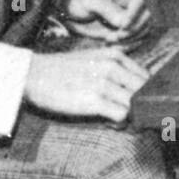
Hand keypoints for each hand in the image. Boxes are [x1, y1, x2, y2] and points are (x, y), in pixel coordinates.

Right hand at [24, 47, 149, 123]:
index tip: (137, 104)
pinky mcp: (94, 100)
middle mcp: (113, 66)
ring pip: (136, 103)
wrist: (32, 75)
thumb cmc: (62, 71)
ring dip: (132, 116)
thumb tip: (137, 88)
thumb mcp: (94, 59)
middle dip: (143, 106)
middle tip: (132, 115)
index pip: (147, 77)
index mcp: (115, 55)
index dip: (146, 94)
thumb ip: (116, 68)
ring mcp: (104, 82)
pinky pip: (122, 115)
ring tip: (119, 119)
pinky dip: (120, 123)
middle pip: (146, 91)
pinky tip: (110, 123)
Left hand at [62, 0, 150, 43]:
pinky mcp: (132, 29)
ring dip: (130, 40)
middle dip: (132, 31)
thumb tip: (123, 22)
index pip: (140, 2)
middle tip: (113, 38)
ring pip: (145, 30)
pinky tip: (113, 47)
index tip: (121, 27)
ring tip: (109, 42)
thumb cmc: (80, 1)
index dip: (134, 16)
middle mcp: (133, 2)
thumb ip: (105, 8)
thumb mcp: (88, 1)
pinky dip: (128, 46)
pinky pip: (138, 39)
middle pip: (146, 17)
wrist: (75, 12)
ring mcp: (134, 16)